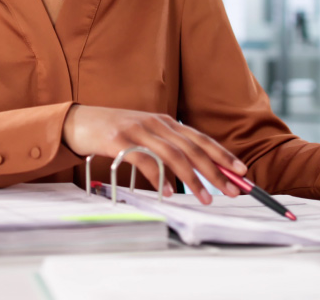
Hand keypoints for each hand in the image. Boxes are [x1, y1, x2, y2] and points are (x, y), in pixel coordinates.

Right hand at [62, 104, 246, 203]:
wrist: (77, 121)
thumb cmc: (113, 132)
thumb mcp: (144, 134)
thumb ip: (166, 147)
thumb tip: (192, 170)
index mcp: (165, 121)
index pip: (200, 138)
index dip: (223, 154)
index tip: (241, 171)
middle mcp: (155, 123)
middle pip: (193, 148)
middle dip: (216, 170)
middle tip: (232, 189)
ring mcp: (138, 130)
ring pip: (174, 155)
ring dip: (192, 179)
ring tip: (205, 198)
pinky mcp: (119, 140)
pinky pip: (144, 160)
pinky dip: (159, 177)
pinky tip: (169, 191)